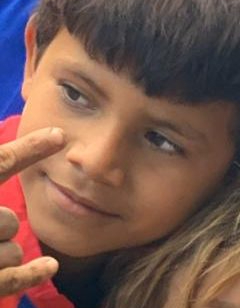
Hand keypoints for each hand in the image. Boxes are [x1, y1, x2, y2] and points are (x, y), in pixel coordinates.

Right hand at [0, 127, 64, 296]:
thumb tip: (45, 141)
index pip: (0, 163)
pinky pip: (10, 279)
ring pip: (12, 252)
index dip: (29, 149)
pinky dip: (30, 274)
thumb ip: (0, 168)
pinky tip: (49, 266)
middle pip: (9, 222)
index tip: (59, 135)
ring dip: (0, 256)